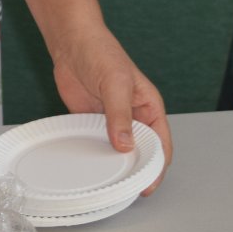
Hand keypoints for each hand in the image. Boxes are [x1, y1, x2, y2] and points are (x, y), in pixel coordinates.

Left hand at [51, 24, 173, 195]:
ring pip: (119, 149)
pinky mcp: (91, 120)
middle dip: (138, 169)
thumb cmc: (101, 53)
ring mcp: (112, 119)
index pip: (161, 143)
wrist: (71, 42)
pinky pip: (96, 142)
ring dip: (115, 164)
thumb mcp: (116, 83)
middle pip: (141, 150)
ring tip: (110, 182)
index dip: (158, 165)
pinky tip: (90, 165)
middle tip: (129, 189)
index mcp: (149, 107)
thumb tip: (126, 146)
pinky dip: (94, 154)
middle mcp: (133, 117)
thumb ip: (120, 115)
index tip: (149, 183)